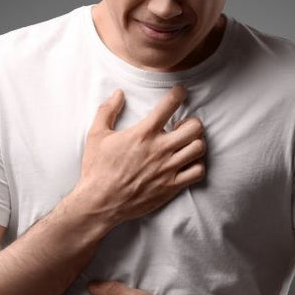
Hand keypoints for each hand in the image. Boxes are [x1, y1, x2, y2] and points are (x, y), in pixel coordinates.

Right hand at [67, 85, 205, 225]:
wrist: (100, 202)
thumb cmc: (97, 169)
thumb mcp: (96, 135)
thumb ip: (107, 111)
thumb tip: (118, 93)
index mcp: (143, 133)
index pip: (169, 105)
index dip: (179, 93)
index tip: (180, 92)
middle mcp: (160, 149)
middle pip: (195, 127)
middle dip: (193, 121)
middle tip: (184, 125)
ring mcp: (168, 169)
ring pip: (199, 148)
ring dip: (196, 142)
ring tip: (186, 144)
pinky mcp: (171, 186)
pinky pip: (197, 172)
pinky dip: (196, 165)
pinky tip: (186, 163)